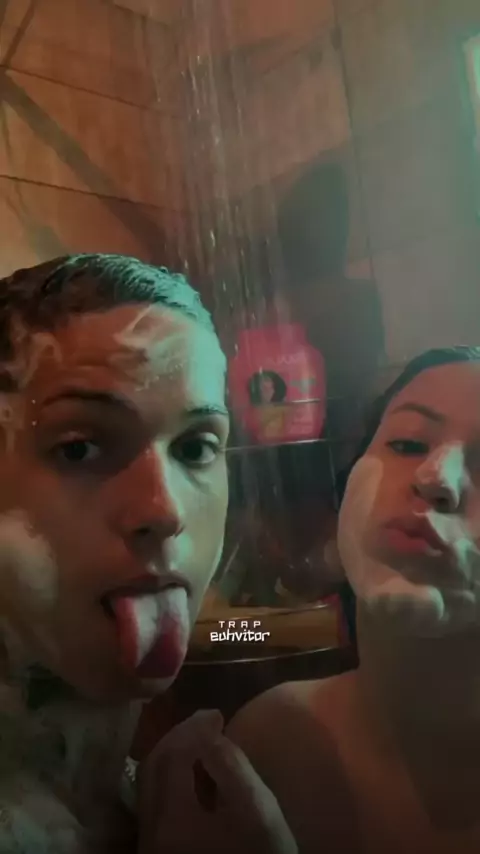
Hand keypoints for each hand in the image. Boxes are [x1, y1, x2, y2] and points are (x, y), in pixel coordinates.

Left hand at [137, 709, 296, 853]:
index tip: (219, 714)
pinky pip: (155, 802)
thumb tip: (209, 735)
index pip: (173, 755)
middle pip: (153, 767)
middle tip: (208, 721)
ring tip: (201, 740)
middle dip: (180, 736)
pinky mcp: (158, 852)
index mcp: (171, 819)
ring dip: (172, 754)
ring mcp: (150, 845)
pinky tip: (192, 772)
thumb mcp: (259, 812)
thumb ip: (232, 768)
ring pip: (149, 785)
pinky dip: (170, 776)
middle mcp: (151, 832)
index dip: (194, 728)